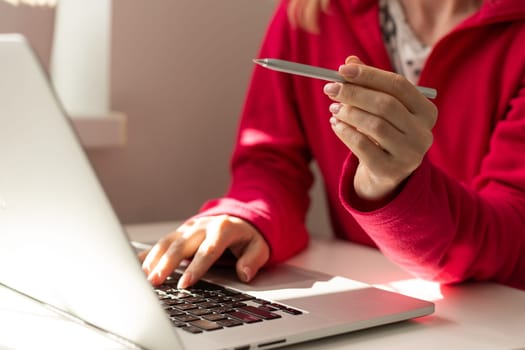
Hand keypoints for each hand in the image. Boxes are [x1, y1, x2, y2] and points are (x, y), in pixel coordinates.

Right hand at [140, 215, 269, 288]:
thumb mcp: (259, 247)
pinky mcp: (179, 233)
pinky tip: (135, 265)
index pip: (207, 250)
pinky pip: (161, 243)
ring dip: (153, 260)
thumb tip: (244, 273)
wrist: (239, 218)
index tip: (185, 283)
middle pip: (181, 245)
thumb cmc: (248, 237)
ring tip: (143, 277)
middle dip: (166, 264)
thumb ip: (253, 260)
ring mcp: (188, 228)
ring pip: (167, 242)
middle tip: (155, 282)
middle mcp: (202, 226)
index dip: (196, 267)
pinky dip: (148, 254)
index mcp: (222, 229)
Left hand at [324, 56, 437, 202]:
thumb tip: (349, 61)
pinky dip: (345, 132)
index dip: (369, 75)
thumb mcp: (382, 108)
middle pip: (386, 105)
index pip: (398, 85)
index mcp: (427, 112)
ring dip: (349, 113)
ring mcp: (409, 155)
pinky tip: (335, 124)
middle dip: (354, 93)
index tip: (342, 70)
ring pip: (374, 125)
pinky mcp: (390, 170)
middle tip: (330, 89)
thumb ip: (370, 85)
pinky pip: (362, 146)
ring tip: (333, 109)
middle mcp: (423, 134)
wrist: (386, 174)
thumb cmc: (384, 134)